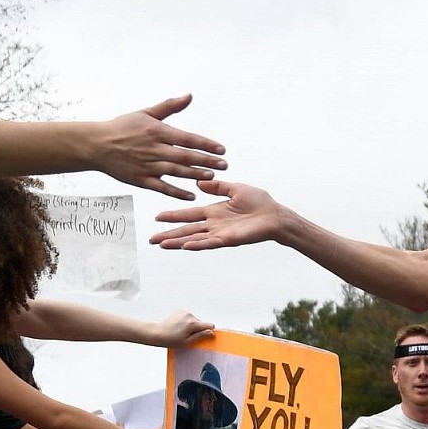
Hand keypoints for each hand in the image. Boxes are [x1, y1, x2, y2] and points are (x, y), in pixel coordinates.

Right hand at [94, 94, 226, 199]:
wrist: (94, 144)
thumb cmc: (122, 127)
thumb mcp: (146, 113)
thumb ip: (170, 106)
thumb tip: (190, 95)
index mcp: (157, 132)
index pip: (187, 138)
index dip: (206, 145)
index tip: (222, 149)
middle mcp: (153, 149)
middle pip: (185, 156)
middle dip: (206, 161)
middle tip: (225, 165)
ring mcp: (146, 165)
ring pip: (176, 171)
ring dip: (195, 174)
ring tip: (212, 176)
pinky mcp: (140, 179)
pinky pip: (161, 187)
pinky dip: (176, 192)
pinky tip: (191, 194)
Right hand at [151, 180, 281, 249]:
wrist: (276, 215)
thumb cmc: (260, 203)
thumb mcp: (236, 189)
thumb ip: (218, 187)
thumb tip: (200, 182)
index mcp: (215, 211)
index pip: (189, 214)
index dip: (174, 216)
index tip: (157, 218)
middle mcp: (215, 224)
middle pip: (187, 230)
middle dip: (169, 234)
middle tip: (151, 239)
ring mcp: (221, 233)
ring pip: (195, 238)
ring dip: (178, 242)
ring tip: (162, 245)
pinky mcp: (229, 239)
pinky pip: (211, 242)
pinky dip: (198, 244)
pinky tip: (186, 246)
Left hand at [152, 311, 215, 346]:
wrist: (157, 333)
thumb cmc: (170, 340)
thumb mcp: (187, 341)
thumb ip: (201, 336)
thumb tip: (211, 332)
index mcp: (193, 324)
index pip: (210, 325)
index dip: (208, 331)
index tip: (203, 336)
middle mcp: (190, 316)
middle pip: (201, 323)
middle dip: (197, 329)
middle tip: (187, 335)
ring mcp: (185, 312)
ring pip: (195, 320)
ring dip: (191, 326)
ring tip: (181, 331)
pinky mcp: (181, 311)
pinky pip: (189, 317)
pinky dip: (186, 322)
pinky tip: (179, 326)